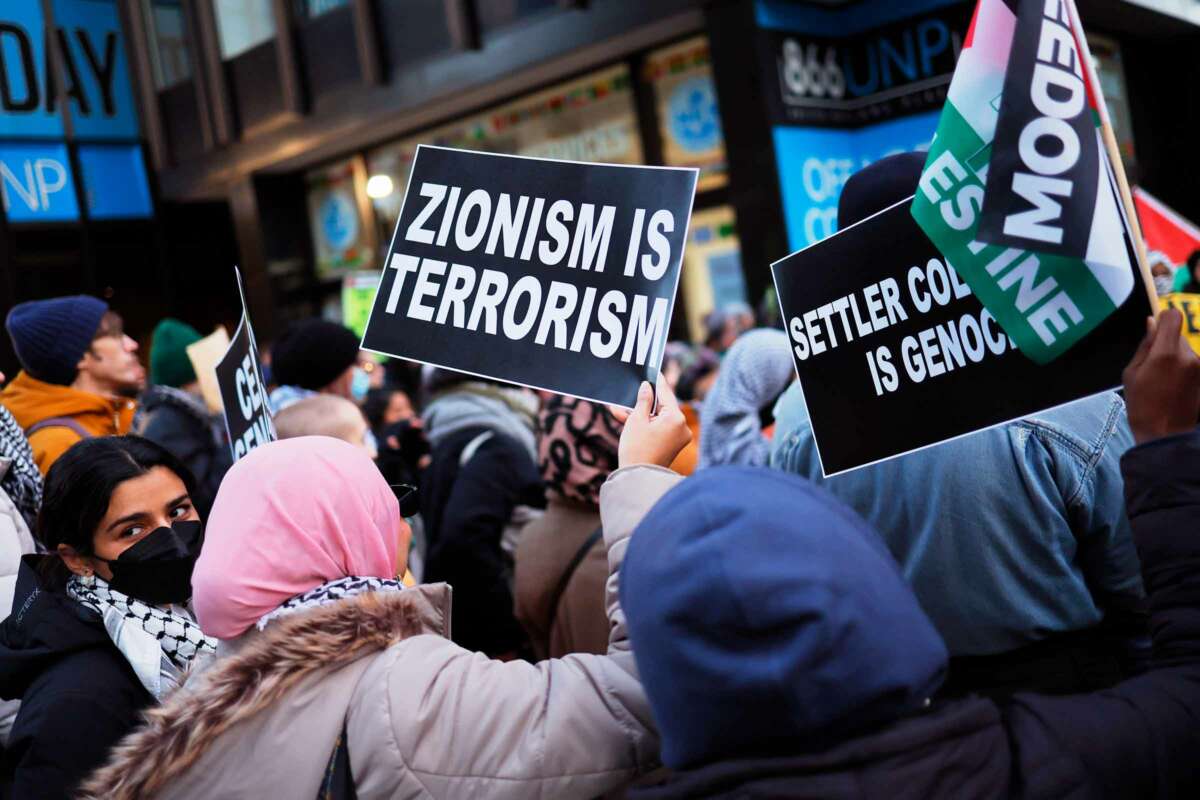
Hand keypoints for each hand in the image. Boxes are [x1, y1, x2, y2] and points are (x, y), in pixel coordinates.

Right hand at [612, 375, 691, 468]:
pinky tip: (625, 419)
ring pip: (658, 418)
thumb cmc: (637, 449)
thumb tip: (647, 387)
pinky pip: (658, 429)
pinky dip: (645, 425)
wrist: (637, 479)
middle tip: (632, 391)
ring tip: (619, 409)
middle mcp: (682, 427)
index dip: (658, 382)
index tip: (654, 371)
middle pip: (662, 407)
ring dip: (640, 414)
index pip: (666, 393)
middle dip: (643, 402)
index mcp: (676, 419)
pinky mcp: (672, 446)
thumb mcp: (637, 420)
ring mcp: (678, 438)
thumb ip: (643, 400)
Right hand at [1123, 308, 1199, 443]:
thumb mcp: (1131, 374)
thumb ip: (1144, 345)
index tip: (1155, 328)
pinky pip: (1191, 362)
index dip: (1164, 317)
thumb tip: (1152, 323)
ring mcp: (1199, 367)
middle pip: (1179, 333)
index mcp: (1166, 354)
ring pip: (1185, 348)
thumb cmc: (1142, 406)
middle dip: (1166, 341)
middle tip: (1153, 363)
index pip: (1173, 317)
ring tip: (1162, 379)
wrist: (1165, 435)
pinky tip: (1172, 386)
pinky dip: (1182, 368)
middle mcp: (1188, 356)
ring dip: (1175, 356)